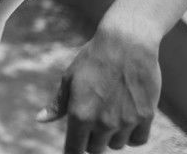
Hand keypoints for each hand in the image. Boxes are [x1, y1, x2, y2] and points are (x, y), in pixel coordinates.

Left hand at [37, 24, 160, 152]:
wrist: (126, 43)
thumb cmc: (93, 59)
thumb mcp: (69, 79)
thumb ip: (58, 104)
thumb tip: (40, 119)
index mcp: (80, 114)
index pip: (74, 150)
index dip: (72, 150)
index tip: (74, 146)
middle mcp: (103, 122)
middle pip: (95, 149)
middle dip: (90, 140)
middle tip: (91, 120)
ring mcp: (126, 121)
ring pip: (116, 144)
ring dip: (111, 136)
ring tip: (109, 113)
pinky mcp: (146, 116)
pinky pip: (138, 140)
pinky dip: (131, 136)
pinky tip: (126, 121)